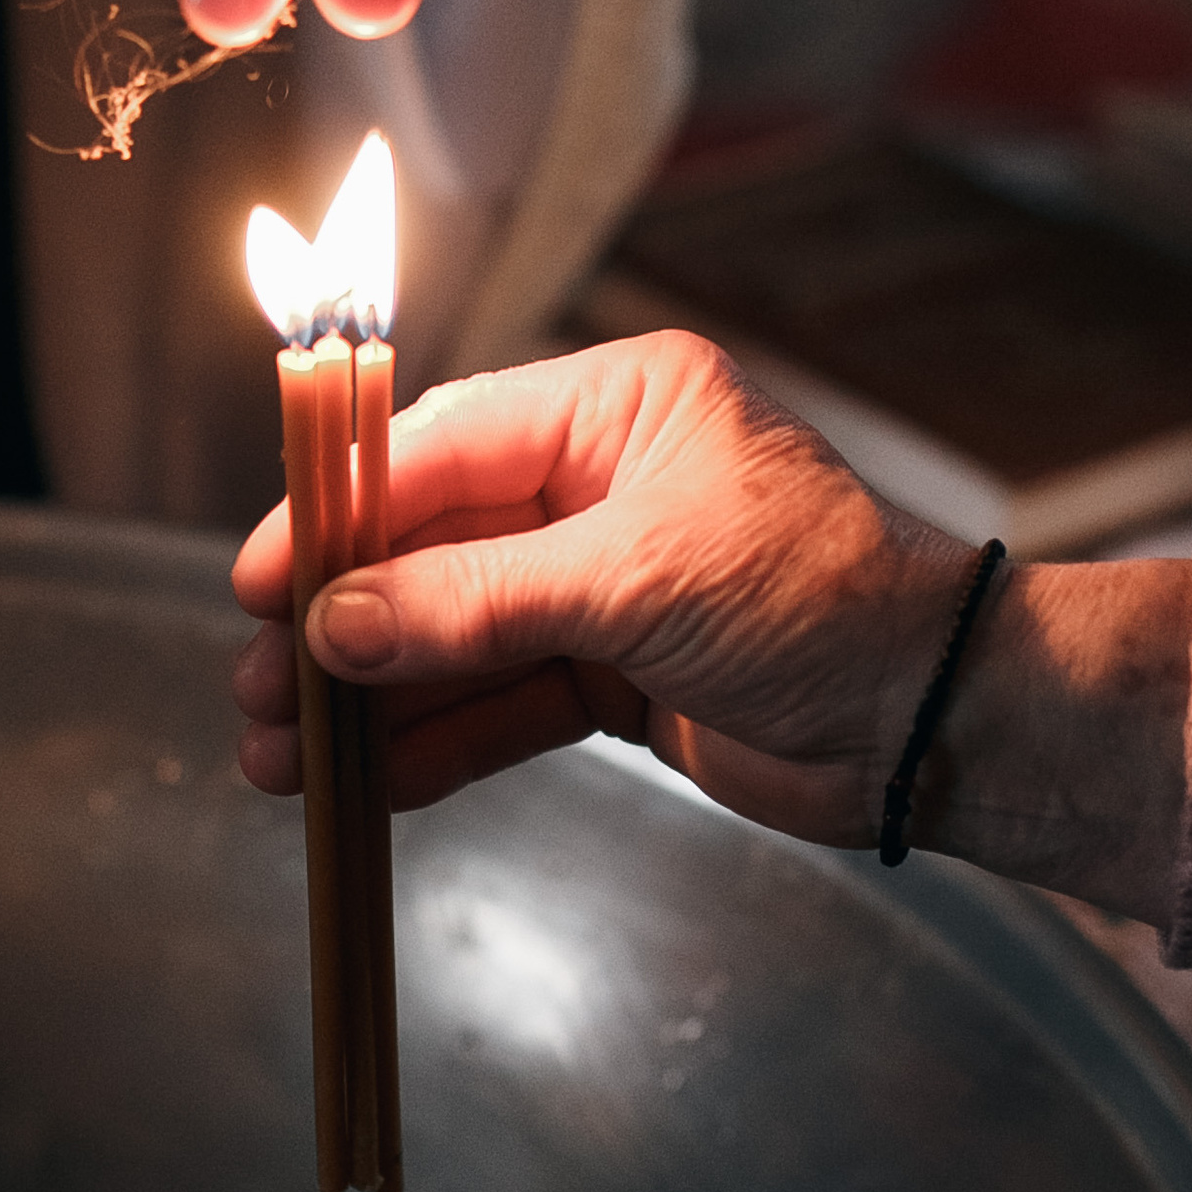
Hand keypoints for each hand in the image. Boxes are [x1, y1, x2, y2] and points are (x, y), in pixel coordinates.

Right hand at [232, 330, 982, 843]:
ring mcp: (608, 580)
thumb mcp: (633, 583)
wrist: (936, 717)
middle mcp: (604, 481)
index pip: (439, 445)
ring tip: (281, 757)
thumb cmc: (822, 603)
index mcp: (617, 408)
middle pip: (433, 545)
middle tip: (257, 685)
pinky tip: (366, 782)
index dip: (340, 517)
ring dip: (373, 697)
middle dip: (342, 624)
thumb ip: (475, 602)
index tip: (256, 579)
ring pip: (456, 633)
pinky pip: (502, 698)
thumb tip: (336, 627)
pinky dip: (436, 740)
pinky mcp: (619, 670)